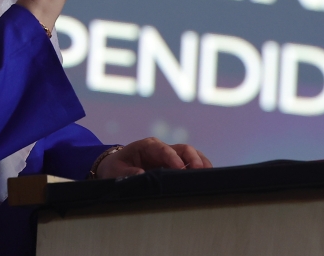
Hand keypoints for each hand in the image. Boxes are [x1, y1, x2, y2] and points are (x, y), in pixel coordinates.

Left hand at [95, 138, 212, 178]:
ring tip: (208, 174)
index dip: (172, 158)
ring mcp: (170, 156)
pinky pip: (191, 163)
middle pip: (183, 149)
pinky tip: (207, 177)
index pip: (163, 149)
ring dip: (201, 162)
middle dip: (192, 159)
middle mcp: (162, 149)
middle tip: (199, 171)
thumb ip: (127, 172)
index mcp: (147, 146)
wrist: (116, 168)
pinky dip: (200, 168)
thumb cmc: (115, 168)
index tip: (179, 168)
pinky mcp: (175, 165)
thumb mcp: (115, 170)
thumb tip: (142, 175)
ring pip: (191, 154)